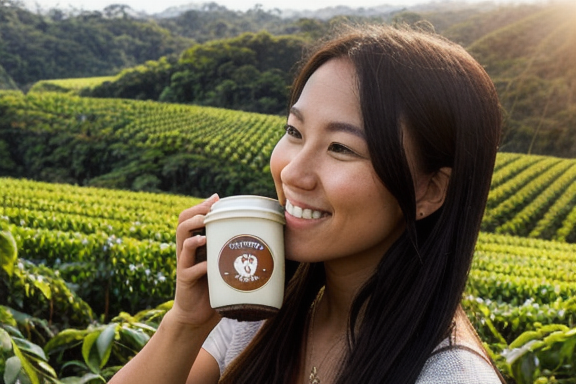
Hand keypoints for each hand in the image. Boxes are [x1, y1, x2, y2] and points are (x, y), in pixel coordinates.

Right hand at [171, 193, 219, 327]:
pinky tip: (209, 263)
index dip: (201, 205)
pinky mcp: (185, 280)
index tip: (216, 198)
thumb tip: (261, 237)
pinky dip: (200, 264)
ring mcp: (184, 264)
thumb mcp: (223, 264)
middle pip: (182, 223)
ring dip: (193, 232)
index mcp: (196, 243)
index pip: (190, 217)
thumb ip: (232, 250)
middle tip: (210, 210)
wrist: (198, 316)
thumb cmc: (215, 287)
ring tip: (205, 229)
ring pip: (182, 241)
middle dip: (196, 212)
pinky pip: (189, 268)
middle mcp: (187, 251)